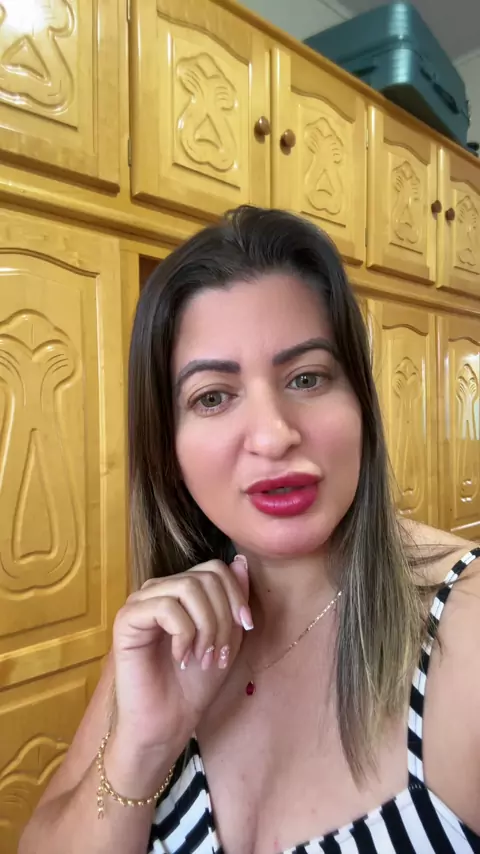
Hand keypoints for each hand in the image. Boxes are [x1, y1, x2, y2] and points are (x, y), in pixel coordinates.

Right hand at [111, 556, 250, 753]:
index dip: (236, 595)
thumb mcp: (227, 637)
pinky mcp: (127, 619)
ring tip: (203, 656)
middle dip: (223, 617)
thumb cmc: (194, 684)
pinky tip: (181, 657)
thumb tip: (240, 561)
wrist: (168, 723)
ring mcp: (141, 602)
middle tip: (218, 653)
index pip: (215, 568)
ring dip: (206, 626)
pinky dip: (184, 634)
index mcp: (181, 591)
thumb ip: (233, 600)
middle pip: (205, 577)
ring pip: (187, 587)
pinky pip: (165, 606)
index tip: (246, 628)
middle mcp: (159, 590)